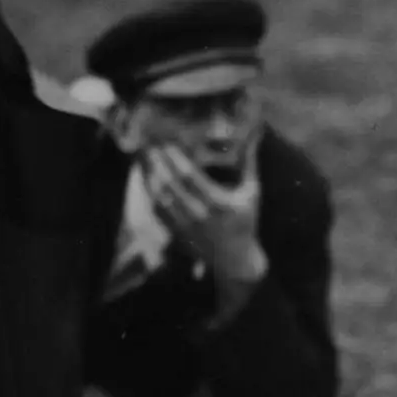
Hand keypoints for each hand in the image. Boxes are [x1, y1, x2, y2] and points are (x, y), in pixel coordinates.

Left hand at [147, 146, 267, 291]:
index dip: (175, 158)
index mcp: (217, 202)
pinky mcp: (175, 232)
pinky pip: (157, 209)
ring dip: (149, 175)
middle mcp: (198, 213)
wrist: (234, 259)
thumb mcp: (251, 193)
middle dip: (158, 162)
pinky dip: (150, 192)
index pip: (189, 176)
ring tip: (144, 158)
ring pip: (159, 196)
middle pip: (170, 183)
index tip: (167, 143)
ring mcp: (184, 224)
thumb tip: (253, 137)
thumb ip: (249, 164)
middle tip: (150, 145)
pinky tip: (146, 177)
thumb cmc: (244, 222)